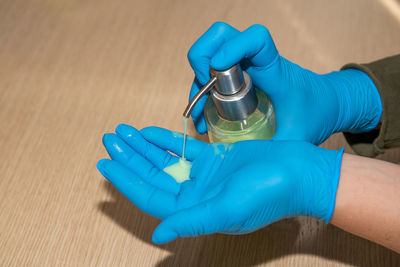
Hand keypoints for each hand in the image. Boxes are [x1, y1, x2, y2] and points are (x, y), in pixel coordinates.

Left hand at [97, 124, 342, 243]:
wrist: (297, 171)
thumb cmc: (267, 194)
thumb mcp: (226, 210)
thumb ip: (190, 221)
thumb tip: (157, 234)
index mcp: (194, 211)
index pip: (150, 196)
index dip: (126, 180)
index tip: (106, 163)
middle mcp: (194, 196)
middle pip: (153, 176)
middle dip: (130, 158)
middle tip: (110, 139)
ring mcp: (203, 176)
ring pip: (165, 161)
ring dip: (143, 147)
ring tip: (122, 132)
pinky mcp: (214, 159)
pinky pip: (183, 149)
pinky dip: (166, 140)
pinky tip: (149, 131)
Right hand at [188, 22, 381, 143]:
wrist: (326, 102)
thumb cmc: (316, 113)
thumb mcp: (297, 137)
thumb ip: (274, 152)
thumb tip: (250, 172)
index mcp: (274, 67)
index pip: (255, 39)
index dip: (232, 48)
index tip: (218, 69)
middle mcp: (256, 59)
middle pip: (220, 36)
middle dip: (202, 57)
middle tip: (202, 90)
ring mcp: (245, 63)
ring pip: (211, 51)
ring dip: (197, 77)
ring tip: (199, 113)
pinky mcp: (239, 73)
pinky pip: (212, 71)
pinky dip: (201, 89)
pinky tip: (203, 117)